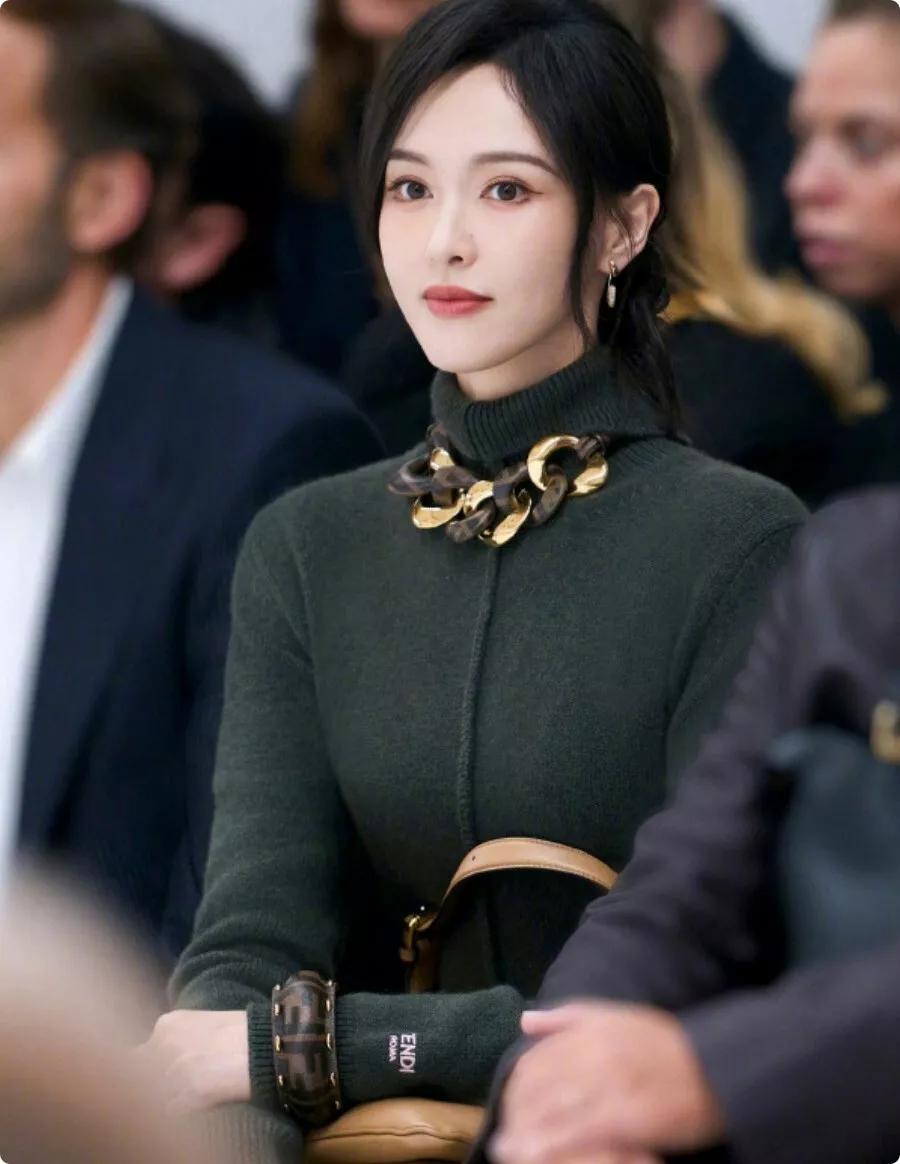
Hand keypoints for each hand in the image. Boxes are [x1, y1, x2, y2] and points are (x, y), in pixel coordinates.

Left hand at [138, 1010, 250, 1112]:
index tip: (153, 1077)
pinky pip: (170, 1111)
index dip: (143, 1069)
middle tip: (166, 1089)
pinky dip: (178, 1111)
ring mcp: (176, 1070)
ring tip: (183, 1095)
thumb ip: (173, 1039)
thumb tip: (153, 1060)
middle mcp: (165, 1044)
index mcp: (167, 1024)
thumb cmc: (239, 1031)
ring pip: (150, 1096)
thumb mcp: (200, 1024)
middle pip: (138, 1076)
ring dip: (162, 1098)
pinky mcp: (191, 1094)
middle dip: (148, 1085)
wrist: (268, 1044)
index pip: (134, 1055)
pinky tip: (193, 1104)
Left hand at [490, 1002, 725, 1163]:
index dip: (516, 1087)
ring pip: (554, 1109)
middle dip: (517, 1114)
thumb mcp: (616, 1017)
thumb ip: (568, 1018)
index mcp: (589, 1029)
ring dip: (527, 1133)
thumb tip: (525, 1020)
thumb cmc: (665, 1045)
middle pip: (540, 1084)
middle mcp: (594, 1052)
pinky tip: (537, 1157)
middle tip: (502, 1140)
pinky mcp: (626, 1116)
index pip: (537, 1058)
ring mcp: (610, 1084)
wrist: (716, 1068)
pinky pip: (580, 1133)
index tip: (507, 1108)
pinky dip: (555, 1146)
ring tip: (509, 1153)